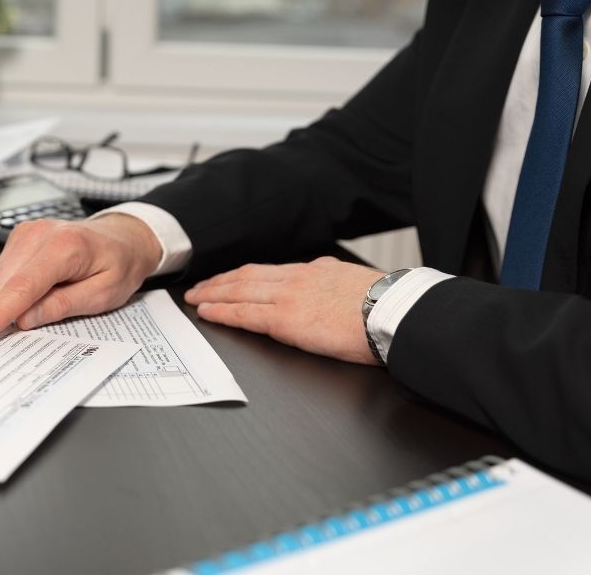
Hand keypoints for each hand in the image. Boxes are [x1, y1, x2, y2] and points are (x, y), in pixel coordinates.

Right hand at [0, 214, 162, 343]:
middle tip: (48, 310)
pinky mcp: (19, 236)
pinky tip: (43, 284)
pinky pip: (2, 272)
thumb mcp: (102, 296)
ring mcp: (26, 232)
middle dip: (12, 310)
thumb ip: (62, 306)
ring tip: (52, 292)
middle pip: (1, 286)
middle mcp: (39, 234)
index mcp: (64, 247)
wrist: (123, 239)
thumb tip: (24, 320)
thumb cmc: (118, 265)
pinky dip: (15, 287)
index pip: (21, 287)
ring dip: (15, 298)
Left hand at [183, 257, 383, 364]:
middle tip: (200, 287)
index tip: (231, 279)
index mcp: (317, 271)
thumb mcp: (358, 284)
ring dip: (214, 294)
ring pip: (240, 291)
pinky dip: (221, 311)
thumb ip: (337, 284)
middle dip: (221, 282)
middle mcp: (298, 278)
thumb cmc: (387, 307)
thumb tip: (330, 288)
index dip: (246, 275)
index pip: (271, 272)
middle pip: (248, 276)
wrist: (394, 313)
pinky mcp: (285, 319)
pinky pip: (244, 314)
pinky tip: (206, 311)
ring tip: (195, 298)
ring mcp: (289, 296)